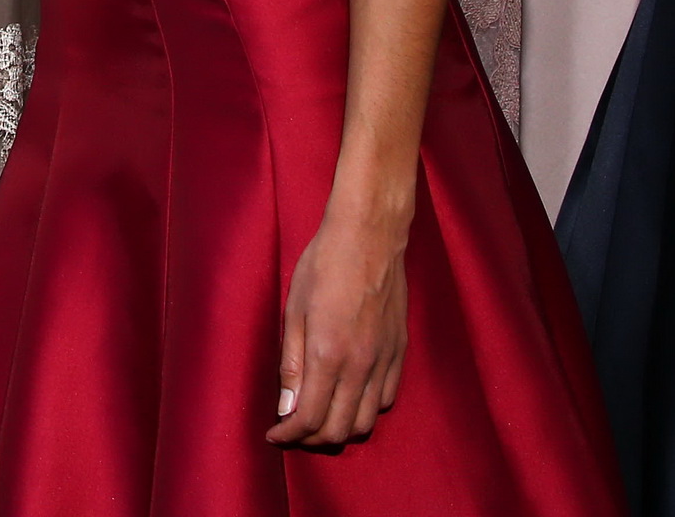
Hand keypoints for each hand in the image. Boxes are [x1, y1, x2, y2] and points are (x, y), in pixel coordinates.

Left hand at [270, 205, 408, 447]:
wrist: (369, 236)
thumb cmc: (324, 265)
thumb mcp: (294, 310)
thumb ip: (291, 364)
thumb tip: (286, 407)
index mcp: (328, 355)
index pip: (309, 419)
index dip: (288, 436)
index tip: (274, 435)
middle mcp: (361, 366)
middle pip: (340, 430)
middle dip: (312, 438)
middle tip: (293, 428)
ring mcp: (384, 360)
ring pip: (367, 421)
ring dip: (341, 428)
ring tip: (320, 416)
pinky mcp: (400, 352)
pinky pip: (386, 399)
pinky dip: (365, 409)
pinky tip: (349, 395)